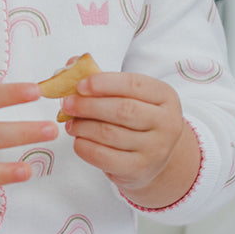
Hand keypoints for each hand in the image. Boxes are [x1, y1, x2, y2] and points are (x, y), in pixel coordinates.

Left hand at [60, 71, 200, 208]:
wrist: (154, 156)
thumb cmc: (136, 119)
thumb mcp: (129, 95)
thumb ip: (102, 80)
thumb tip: (71, 64)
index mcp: (165, 96)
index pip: (133, 84)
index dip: (103, 83)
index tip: (80, 85)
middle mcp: (167, 123)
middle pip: (122, 110)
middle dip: (89, 106)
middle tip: (68, 104)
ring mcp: (156, 149)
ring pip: (110, 134)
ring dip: (83, 127)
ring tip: (70, 123)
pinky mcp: (140, 170)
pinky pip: (104, 157)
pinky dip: (85, 147)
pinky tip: (78, 140)